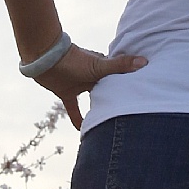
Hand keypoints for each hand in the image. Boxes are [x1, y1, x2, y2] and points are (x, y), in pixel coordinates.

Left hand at [33, 42, 147, 130]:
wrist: (44, 58)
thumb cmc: (72, 60)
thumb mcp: (99, 66)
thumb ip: (119, 66)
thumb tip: (144, 61)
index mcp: (103, 67)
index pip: (120, 78)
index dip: (130, 86)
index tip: (143, 95)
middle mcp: (93, 76)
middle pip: (108, 90)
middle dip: (117, 99)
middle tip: (129, 113)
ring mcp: (80, 84)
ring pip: (93, 99)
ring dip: (99, 108)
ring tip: (111, 122)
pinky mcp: (67, 92)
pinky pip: (74, 108)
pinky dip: (77, 118)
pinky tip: (82, 130)